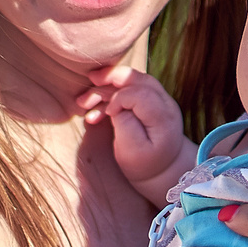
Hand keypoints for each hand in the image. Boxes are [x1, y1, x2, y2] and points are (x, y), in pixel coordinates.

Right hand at [74, 65, 186, 200]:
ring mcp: (159, 100)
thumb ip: (125, 125)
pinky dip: (110, 95)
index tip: (109, 114)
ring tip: (82, 101)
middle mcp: (164, 104)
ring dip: (106, 87)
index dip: (120, 98)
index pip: (141, 93)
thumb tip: (115, 106)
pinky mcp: (150, 101)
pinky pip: (130, 89)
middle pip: (138, 79)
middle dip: (112, 76)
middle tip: (90, 78)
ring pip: (132, 81)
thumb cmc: (145, 165)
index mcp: (162, 117)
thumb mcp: (132, 152)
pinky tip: (93, 112)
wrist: (162, 169)